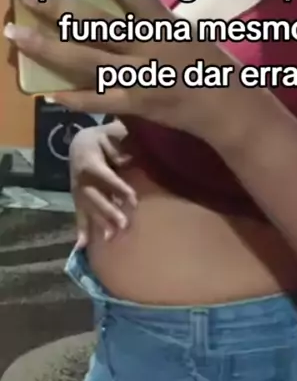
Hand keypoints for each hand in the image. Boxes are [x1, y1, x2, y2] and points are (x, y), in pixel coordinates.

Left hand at [4, 0, 245, 144]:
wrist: (231, 108)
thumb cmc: (212, 63)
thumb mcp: (188, 30)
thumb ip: (154, 18)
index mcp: (165, 24)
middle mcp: (149, 48)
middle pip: (95, 25)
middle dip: (56, 7)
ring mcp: (141, 78)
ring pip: (87, 61)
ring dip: (49, 49)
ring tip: (18, 34)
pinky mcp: (137, 105)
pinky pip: (100, 100)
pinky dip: (74, 98)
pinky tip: (47, 92)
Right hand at [70, 123, 136, 245]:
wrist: (80, 142)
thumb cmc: (103, 137)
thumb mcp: (112, 134)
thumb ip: (120, 146)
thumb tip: (126, 161)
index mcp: (89, 160)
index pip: (105, 176)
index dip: (119, 187)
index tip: (133, 200)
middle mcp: (80, 177)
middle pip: (95, 196)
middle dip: (109, 211)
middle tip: (124, 225)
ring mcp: (78, 190)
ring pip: (88, 208)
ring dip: (99, 223)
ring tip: (111, 238)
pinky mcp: (78, 198)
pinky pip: (79, 215)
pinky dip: (81, 230)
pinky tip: (81, 246)